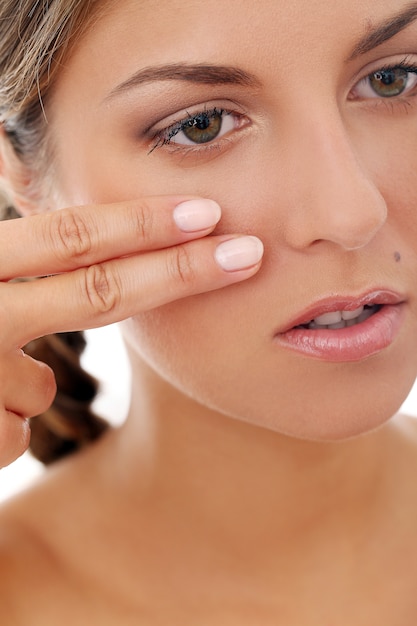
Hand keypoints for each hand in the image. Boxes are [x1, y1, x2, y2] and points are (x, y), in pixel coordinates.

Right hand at [0, 196, 262, 467]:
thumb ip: (10, 272)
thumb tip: (75, 255)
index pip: (68, 237)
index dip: (139, 223)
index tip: (208, 213)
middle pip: (96, 294)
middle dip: (178, 274)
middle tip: (248, 253)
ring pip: (41, 386)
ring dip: (25, 387)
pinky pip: (16, 432)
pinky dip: (2, 423)